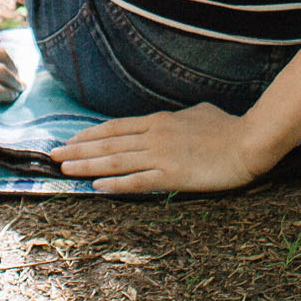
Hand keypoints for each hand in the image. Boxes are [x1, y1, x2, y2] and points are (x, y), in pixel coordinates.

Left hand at [49, 104, 267, 193]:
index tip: (69, 141)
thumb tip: (171, 119)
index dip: (89, 135)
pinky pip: (137, 182)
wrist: (248, 142)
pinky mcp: (172, 176)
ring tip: (65, 170)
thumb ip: (178, 118)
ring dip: (87, 166)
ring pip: (116, 162)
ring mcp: (161, 156)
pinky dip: (114, 184)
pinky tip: (96, 187)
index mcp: (159, 121)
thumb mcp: (198, 113)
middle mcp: (154, 136)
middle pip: (108, 143)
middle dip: (78, 150)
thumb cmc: (227, 127)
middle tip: (52, 156)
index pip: (115, 128)